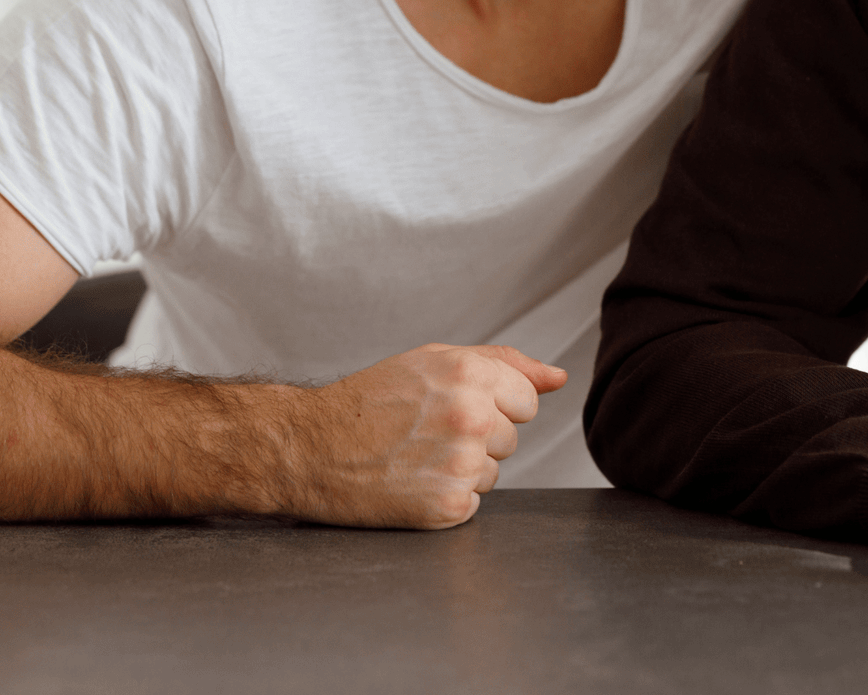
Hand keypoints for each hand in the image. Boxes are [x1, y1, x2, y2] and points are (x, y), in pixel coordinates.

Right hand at [292, 343, 566, 528]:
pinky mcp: (447, 506)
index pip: (526, 400)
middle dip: (478, 437)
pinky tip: (411, 483)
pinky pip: (472, 503)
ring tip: (415, 456)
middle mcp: (471, 416)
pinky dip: (446, 499)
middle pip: (511, 438)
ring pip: (493, 472)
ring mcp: (461, 463)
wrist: (308, 448)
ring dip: (462, 468)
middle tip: (426, 433)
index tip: (452, 408)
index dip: (493, 406)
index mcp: (471, 374)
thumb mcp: (435, 361)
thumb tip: (559, 378)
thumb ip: (506, 363)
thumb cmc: (372, 401)